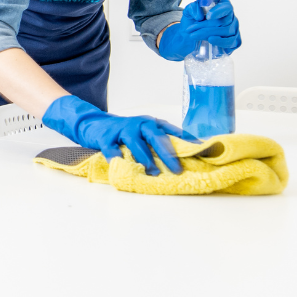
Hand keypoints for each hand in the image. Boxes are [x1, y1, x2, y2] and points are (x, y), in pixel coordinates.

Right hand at [42, 95, 187, 174]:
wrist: (95, 123)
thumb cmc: (125, 133)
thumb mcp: (144, 134)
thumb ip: (160, 143)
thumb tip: (186, 160)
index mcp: (152, 123)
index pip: (173, 132)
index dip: (186, 141)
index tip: (201, 152)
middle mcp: (139, 124)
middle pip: (155, 136)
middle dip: (167, 153)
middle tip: (177, 169)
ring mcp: (122, 129)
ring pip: (135, 143)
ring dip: (145, 158)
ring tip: (153, 172)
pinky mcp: (106, 137)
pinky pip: (111, 148)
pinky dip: (116, 157)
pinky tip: (120, 166)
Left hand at [157, 0, 240, 60]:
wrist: (190, 37)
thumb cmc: (193, 22)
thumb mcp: (189, 11)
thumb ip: (193, 8)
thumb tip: (200, 15)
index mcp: (222, 6)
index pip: (225, 7)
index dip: (218, 11)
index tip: (208, 17)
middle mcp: (230, 17)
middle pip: (223, 21)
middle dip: (206, 26)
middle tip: (191, 30)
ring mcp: (233, 29)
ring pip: (227, 32)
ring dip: (210, 35)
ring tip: (196, 36)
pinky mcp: (234, 41)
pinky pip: (232, 42)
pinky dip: (222, 43)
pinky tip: (212, 41)